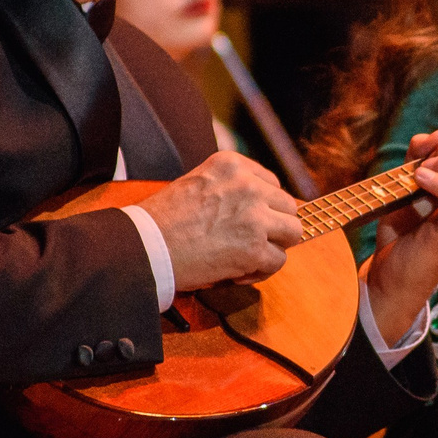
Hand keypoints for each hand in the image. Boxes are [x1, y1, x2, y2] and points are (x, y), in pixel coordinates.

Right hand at [139, 151, 304, 292]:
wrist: (145, 246)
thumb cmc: (163, 220)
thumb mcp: (198, 182)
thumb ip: (229, 188)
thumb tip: (260, 208)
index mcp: (232, 165)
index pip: (271, 184)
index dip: (263, 207)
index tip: (247, 221)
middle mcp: (247, 185)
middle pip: (288, 206)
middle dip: (273, 227)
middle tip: (249, 241)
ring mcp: (254, 216)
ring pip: (293, 232)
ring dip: (274, 247)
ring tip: (248, 256)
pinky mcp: (254, 248)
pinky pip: (278, 261)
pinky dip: (261, 271)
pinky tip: (237, 272)